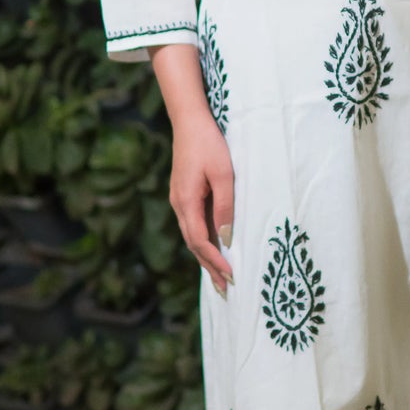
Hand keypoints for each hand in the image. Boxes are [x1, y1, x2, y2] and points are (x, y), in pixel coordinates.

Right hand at [169, 114, 234, 296]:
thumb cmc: (209, 144)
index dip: (215, 261)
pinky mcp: (184, 193)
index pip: (200, 242)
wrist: (189, 120)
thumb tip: (226, 237)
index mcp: (186, 202)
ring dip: (206, 256)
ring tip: (220, 276)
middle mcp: (179, 205)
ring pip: (192, 235)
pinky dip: (204, 240)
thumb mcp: (223, 175)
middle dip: (209, 267)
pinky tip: (214, 246)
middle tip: (225, 289)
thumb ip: (225, 206)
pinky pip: (193, 224)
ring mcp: (179, 199)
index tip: (231, 276)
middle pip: (193, 244)